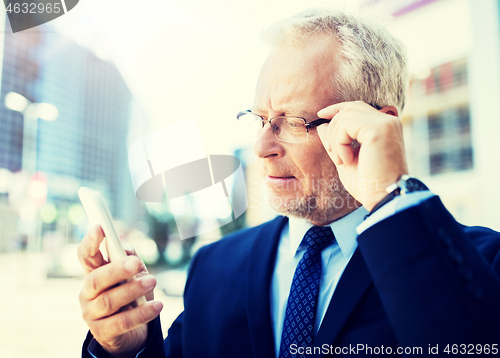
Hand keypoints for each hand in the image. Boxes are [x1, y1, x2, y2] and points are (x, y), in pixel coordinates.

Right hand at [77, 225, 162, 356]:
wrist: (132, 332)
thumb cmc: (131, 296)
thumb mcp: (132, 274)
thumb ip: (128, 258)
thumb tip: (125, 250)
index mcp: (94, 273)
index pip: (86, 256)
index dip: (90, 241)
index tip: (100, 227)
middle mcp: (88, 293)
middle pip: (97, 279)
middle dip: (116, 269)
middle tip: (136, 262)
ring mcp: (92, 314)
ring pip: (109, 301)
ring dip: (132, 289)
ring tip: (153, 281)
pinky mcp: (103, 333)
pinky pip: (122, 323)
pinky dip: (142, 314)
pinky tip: (158, 306)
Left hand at [316, 101, 407, 210]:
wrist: (382, 198)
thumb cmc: (368, 184)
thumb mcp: (345, 158)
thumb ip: (336, 140)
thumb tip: (322, 124)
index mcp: (384, 127)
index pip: (357, 107)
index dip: (337, 109)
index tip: (321, 115)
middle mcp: (388, 121)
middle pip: (350, 108)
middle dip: (333, 128)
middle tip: (332, 152)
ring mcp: (385, 123)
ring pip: (345, 116)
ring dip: (335, 139)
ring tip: (341, 160)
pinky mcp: (379, 129)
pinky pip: (346, 125)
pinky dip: (339, 143)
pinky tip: (346, 160)